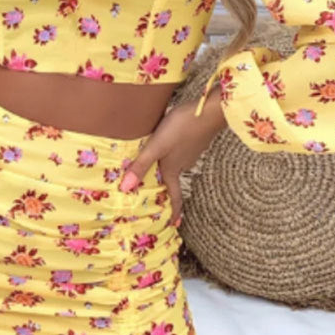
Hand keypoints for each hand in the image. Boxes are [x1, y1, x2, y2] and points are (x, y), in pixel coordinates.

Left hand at [118, 95, 225, 226]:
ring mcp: (191, 151)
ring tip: (158, 168)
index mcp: (173, 169)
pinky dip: (173, 153)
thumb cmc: (181, 128)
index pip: (174, 196)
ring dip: (169, 169)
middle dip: (167, 189)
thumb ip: (141, 165)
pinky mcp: (194, 139)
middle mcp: (183, 164)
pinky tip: (168, 145)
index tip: (174, 224)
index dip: (174, 211)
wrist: (208, 110)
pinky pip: (180, 151)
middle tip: (158, 195)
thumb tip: (125, 188)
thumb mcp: (157, 146)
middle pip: (174, 180)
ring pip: (177, 164)